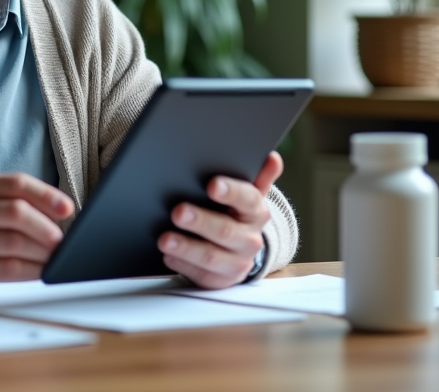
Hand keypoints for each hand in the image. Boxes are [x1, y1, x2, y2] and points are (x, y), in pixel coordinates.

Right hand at [0, 172, 74, 298]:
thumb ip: (13, 201)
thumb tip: (62, 214)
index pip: (16, 183)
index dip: (46, 195)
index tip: (68, 208)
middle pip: (16, 213)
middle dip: (46, 228)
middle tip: (63, 240)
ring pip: (14, 243)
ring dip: (43, 252)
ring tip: (57, 256)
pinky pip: (7, 269)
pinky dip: (32, 270)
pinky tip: (43, 271)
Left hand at [157, 151, 283, 288]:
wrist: (238, 251)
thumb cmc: (236, 214)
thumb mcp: (246, 195)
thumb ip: (257, 176)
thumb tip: (272, 158)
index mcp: (256, 212)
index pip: (248, 200)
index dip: (231, 192)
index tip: (212, 185)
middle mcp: (250, 239)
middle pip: (226, 230)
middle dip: (201, 221)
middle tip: (178, 211)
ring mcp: (237, 263)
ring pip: (211, 257)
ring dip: (187, 248)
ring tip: (165, 239)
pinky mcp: (220, 281)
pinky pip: (201, 275)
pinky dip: (182, 265)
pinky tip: (168, 256)